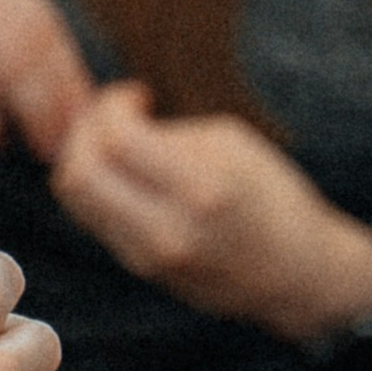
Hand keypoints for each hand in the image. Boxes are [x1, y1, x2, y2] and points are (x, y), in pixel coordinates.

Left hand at [49, 82, 371, 345]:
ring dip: (81, 159)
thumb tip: (112, 119)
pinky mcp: (139, 268)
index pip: (115, 139)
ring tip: (114, 142)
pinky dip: (97, 186)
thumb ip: (167, 131)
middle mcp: (166, 230)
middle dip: (83, 131)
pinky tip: (124, 172)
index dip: (112, 105)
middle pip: (76, 173)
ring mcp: (148, 256)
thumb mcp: (231, 144)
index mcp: (199, 189)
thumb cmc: (271, 196)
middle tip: (111, 116)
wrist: (296, 274)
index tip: (135, 95)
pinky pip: (94, 217)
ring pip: (75, 199)